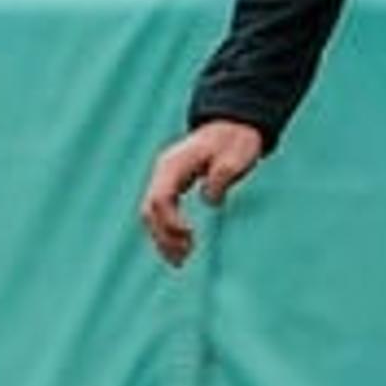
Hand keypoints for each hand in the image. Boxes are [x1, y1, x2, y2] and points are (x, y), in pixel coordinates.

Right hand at [140, 121, 266, 267]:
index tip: (190, 237)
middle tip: (183, 257)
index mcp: (174, 164)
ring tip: (180, 260)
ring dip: (162, 238)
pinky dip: (166, 231)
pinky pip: (160, 212)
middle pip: (149, 210)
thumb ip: (221, 178)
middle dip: (163, 237)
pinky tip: (179, 247)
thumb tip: (209, 200)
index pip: (161, 198)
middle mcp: (164, 170)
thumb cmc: (236, 141)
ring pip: (151, 214)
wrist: (233, 124)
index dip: (171, 222)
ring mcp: (165, 177)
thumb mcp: (235, 157)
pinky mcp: (171, 184)